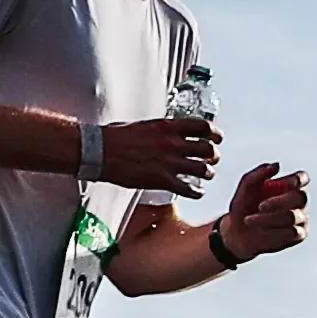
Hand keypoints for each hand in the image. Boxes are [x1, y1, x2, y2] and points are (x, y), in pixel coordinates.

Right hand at [96, 108, 221, 191]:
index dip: (215, 133)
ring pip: (202, 169)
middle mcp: (173, 143)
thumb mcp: (144, 125)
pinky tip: (196, 192)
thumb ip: (161, 130)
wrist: (99, 151)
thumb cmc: (115, 137)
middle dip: (213, 155)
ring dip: (207, 173)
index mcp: (168, 126)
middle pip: (207, 149)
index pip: (203, 127)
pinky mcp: (161, 180)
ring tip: (206, 175)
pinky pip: (188, 188)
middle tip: (213, 158)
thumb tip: (168, 133)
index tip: (217, 137)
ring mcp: (169, 162)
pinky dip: (196, 192)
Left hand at [213, 162, 310, 253]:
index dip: (298, 179)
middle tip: (260, 206)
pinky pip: (292, 232)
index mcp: (288, 186)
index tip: (287, 183)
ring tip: (249, 220)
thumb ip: (258, 174)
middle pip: (301, 197)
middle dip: (279, 202)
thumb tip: (276, 165)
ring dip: (269, 218)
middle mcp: (297, 201)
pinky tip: (260, 230)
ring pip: (293, 217)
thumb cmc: (244, 206)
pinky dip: (273, 231)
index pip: (302, 178)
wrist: (237, 232)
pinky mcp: (298, 235)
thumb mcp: (245, 187)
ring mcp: (300, 219)